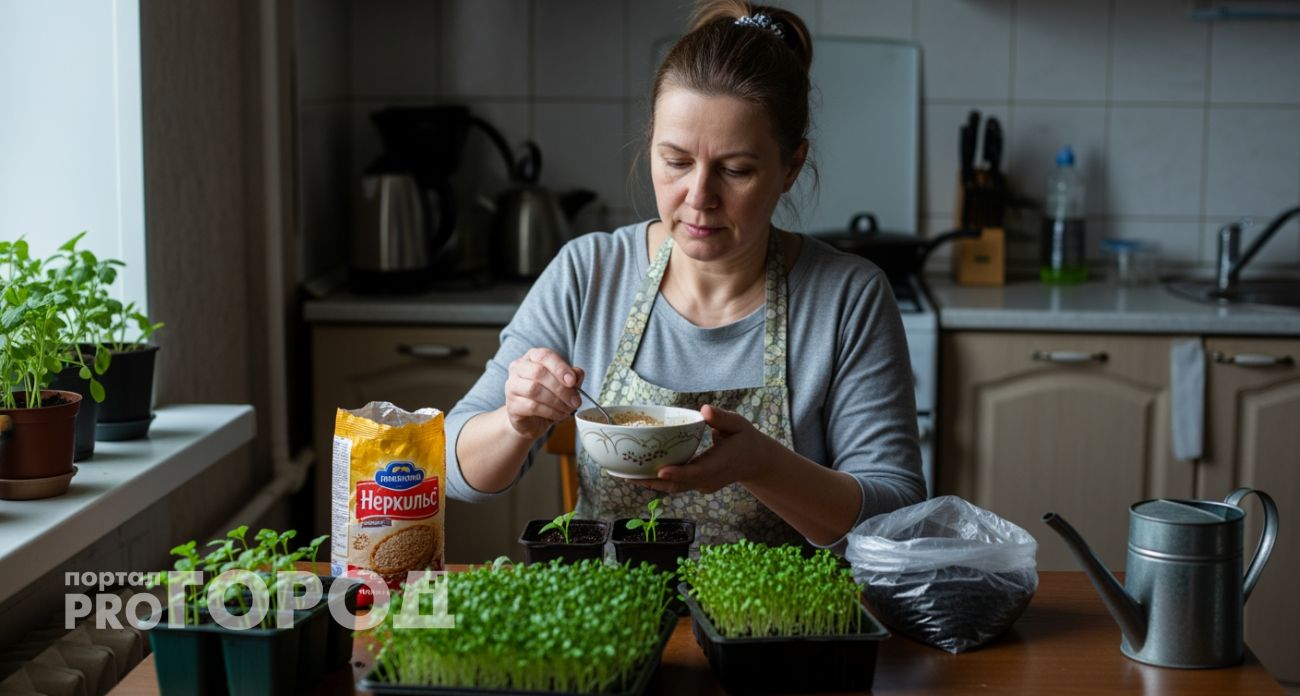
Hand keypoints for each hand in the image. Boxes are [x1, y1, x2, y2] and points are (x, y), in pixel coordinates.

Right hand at [503, 348, 583, 440]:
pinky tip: (559, 415)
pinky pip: (532, 407)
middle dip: (561, 388)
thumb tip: (577, 374)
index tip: (572, 381)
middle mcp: (518, 368)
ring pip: (534, 390)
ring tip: (568, 409)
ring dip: (556, 402)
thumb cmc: (548, 397)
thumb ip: (573, 376)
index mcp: (532, 357)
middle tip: (575, 401)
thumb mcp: (564, 384)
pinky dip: (550, 412)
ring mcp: (511, 386)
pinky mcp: (512, 405)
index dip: (560, 367)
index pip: (544, 355)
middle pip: (539, 373)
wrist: (531, 420)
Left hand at [633, 404, 772, 494]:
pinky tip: (636, 473)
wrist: (756, 463)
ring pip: (672, 488)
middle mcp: (707, 480)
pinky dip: (656, 481)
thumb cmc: (746, 441)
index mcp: (718, 466)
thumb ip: (722, 418)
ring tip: (623, 475)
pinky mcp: (696, 485)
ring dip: (648, 483)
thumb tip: (705, 410)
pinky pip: (674, 485)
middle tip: (625, 475)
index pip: (696, 473)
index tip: (660, 472)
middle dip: (651, 482)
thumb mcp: (738, 425)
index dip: (678, 473)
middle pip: (676, 485)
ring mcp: (701, 485)